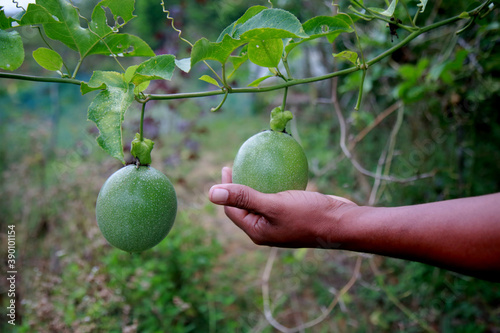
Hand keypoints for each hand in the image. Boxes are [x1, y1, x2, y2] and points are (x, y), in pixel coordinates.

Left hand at [208, 167, 357, 247]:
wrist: (342, 223)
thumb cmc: (308, 215)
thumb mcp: (273, 205)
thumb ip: (243, 198)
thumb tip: (211, 193)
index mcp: (257, 231)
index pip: (232, 210)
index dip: (225, 189)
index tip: (227, 167)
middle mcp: (267, 229)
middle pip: (245, 205)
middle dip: (238, 185)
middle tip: (238, 163)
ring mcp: (280, 222)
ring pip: (262, 200)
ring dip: (257, 183)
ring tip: (254, 165)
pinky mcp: (293, 213)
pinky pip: (278, 196)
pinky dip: (275, 183)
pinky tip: (279, 169)